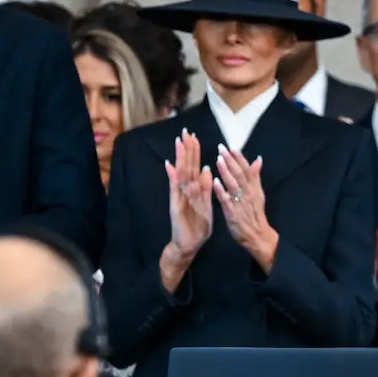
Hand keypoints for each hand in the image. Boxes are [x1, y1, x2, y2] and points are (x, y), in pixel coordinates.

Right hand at [159, 134, 213, 292]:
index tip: (194, 136)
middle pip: (186, 166)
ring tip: (179, 142)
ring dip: (180, 158)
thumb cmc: (198, 226)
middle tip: (185, 131)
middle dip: (186, 149)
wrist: (189, 245)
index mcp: (195, 189)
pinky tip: (169, 166)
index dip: (194, 152)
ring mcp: (179, 197)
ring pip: (180, 174)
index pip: (195, 166)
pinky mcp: (176, 206)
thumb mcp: (206, 204)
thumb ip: (206, 188)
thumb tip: (207, 169)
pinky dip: (172, 178)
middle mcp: (185, 190)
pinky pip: (175, 190)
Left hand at [215, 147, 278, 274]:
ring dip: (226, 171)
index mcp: (254, 188)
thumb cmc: (255, 214)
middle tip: (221, 148)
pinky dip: (221, 190)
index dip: (239, 158)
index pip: (247, 169)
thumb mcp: (258, 193)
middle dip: (230, 160)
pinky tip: (214, 181)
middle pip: (239, 173)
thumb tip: (258, 159)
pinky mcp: (233, 213)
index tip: (231, 147)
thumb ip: (256, 176)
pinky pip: (226, 200)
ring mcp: (241, 203)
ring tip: (218, 160)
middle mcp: (248, 193)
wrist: (257, 235)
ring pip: (233, 184)